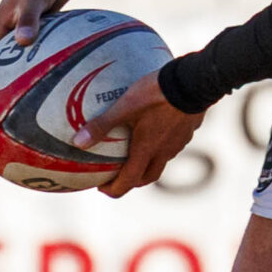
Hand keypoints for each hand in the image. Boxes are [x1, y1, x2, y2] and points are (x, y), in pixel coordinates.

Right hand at [0, 0, 76, 95]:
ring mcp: (18, 37)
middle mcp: (3, 35)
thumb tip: (24, 42)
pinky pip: (28, 62)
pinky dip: (29, 77)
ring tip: (15, 113)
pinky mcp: (35, 36)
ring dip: (8, 88)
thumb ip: (29, 20)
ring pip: (8, 69)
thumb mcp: (34, 0)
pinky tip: (43, 92)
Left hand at [78, 72, 202, 197]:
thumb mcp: (124, 106)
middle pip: (148, 177)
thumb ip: (102, 124)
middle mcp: (164, 152)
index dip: (114, 189)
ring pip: (162, 161)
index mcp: (147, 150)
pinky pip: (173, 146)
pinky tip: (157, 131)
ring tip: (136, 152)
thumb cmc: (156, 95)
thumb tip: (78, 142)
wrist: (193, 82)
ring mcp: (179, 143)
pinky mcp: (188, 131)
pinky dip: (161, 147)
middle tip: (119, 176)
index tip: (103, 187)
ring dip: (147, 163)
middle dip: (131, 181)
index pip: (129, 181)